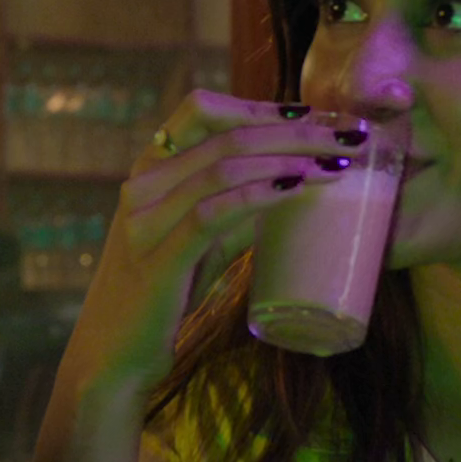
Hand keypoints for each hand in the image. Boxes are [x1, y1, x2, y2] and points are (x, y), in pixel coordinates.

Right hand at [65, 91, 368, 397]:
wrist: (113, 357)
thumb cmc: (159, 298)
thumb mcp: (197, 243)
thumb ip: (230, 212)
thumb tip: (286, 188)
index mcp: (149, 171)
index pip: (201, 110)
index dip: (258, 105)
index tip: (311, 115)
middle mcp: (143, 185)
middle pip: (225, 134)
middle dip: (294, 131)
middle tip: (347, 139)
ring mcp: (146, 220)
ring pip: (223, 166)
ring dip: (287, 159)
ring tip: (334, 166)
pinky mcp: (160, 258)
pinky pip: (214, 212)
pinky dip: (260, 195)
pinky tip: (296, 189)